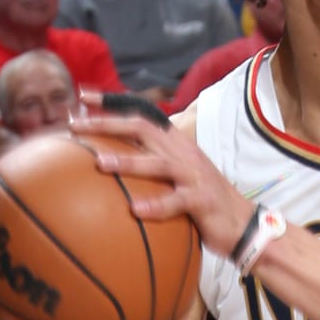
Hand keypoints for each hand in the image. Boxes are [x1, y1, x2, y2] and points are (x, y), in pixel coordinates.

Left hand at [68, 98, 253, 256]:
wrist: (243, 224)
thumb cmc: (202, 202)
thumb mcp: (176, 177)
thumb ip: (150, 165)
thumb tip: (111, 162)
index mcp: (174, 144)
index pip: (140, 115)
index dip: (112, 103)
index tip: (82, 95)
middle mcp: (182, 153)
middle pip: (142, 129)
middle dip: (108, 124)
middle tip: (76, 125)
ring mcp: (193, 175)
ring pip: (157, 163)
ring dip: (128, 163)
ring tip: (100, 164)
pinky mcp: (201, 200)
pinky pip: (176, 201)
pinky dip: (157, 206)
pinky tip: (136, 211)